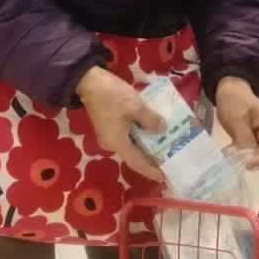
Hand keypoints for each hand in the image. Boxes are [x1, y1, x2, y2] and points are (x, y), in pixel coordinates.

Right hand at [76, 67, 165, 182]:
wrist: (88, 80)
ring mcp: (109, 134)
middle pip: (134, 155)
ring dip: (146, 145)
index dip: (151, 171)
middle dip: (151, 158)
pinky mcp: (109, 125)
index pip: (137, 163)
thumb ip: (150, 120)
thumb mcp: (136, 106)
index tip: (164, 178)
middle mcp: (112, 143)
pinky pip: (127, 135)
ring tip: (165, 144)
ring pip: (131, 144)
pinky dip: (140, 135)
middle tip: (170, 159)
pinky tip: (151, 129)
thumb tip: (162, 129)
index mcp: (117, 143)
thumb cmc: (111, 95)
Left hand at [215, 77, 258, 169]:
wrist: (228, 90)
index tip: (246, 164)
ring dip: (246, 158)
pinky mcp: (255, 138)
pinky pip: (252, 151)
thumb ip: (244, 140)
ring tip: (231, 154)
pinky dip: (242, 154)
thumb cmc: (234, 101)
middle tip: (236, 160)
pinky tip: (231, 152)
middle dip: (253, 159)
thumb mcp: (238, 120)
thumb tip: (247, 160)